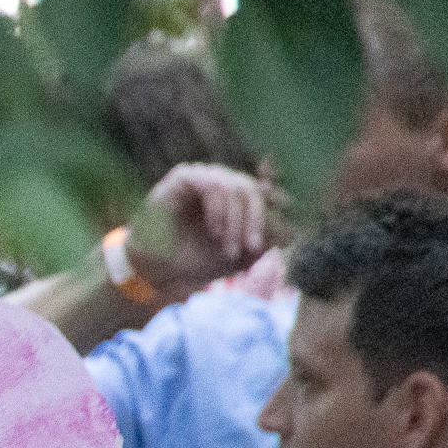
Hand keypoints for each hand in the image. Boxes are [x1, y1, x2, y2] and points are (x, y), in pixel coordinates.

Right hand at [126, 165, 286, 297]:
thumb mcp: (236, 256)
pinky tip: (214, 231)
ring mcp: (202, 178)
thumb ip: (263, 242)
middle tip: (250, 248)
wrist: (155, 270)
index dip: (276, 205)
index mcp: (234, 199)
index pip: (264, 191)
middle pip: (253, 190)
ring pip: (235, 186)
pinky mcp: (184, 177)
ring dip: (236, 221)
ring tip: (227, 247)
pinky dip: (218, 210)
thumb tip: (292, 231)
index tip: (281, 229)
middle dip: (255, 222)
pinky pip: (212, 184)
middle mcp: (221, 184)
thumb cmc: (193, 262)